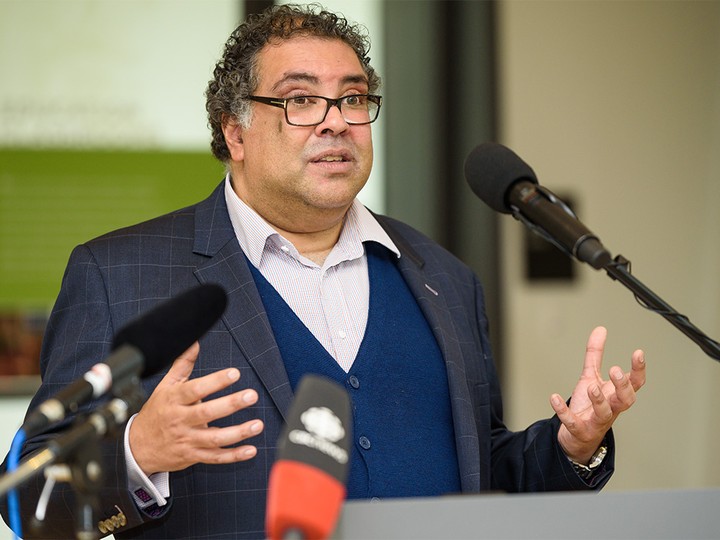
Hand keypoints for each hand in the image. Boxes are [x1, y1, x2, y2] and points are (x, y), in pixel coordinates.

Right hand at [129, 342, 263, 475]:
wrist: (137, 448)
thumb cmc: (156, 412)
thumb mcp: (165, 387)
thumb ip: (182, 364)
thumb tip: (193, 341)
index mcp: (174, 400)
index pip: (195, 389)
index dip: (215, 381)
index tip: (234, 373)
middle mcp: (180, 420)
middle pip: (206, 413)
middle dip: (230, 404)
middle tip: (251, 395)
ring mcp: (187, 440)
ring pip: (214, 438)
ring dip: (238, 433)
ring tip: (257, 424)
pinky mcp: (193, 456)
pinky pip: (215, 457)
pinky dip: (234, 455)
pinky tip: (251, 450)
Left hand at [551, 326, 645, 463]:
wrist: (577, 436)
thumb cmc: (589, 406)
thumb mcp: (591, 376)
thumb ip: (595, 354)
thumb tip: (600, 330)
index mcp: (615, 395)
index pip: (635, 384)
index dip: (638, 370)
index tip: (638, 353)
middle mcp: (610, 409)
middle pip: (625, 400)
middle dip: (622, 386)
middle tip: (615, 371)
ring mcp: (596, 421)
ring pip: (604, 413)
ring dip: (599, 400)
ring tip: (592, 387)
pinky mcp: (579, 430)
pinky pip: (573, 423)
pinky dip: (564, 412)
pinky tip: (554, 398)